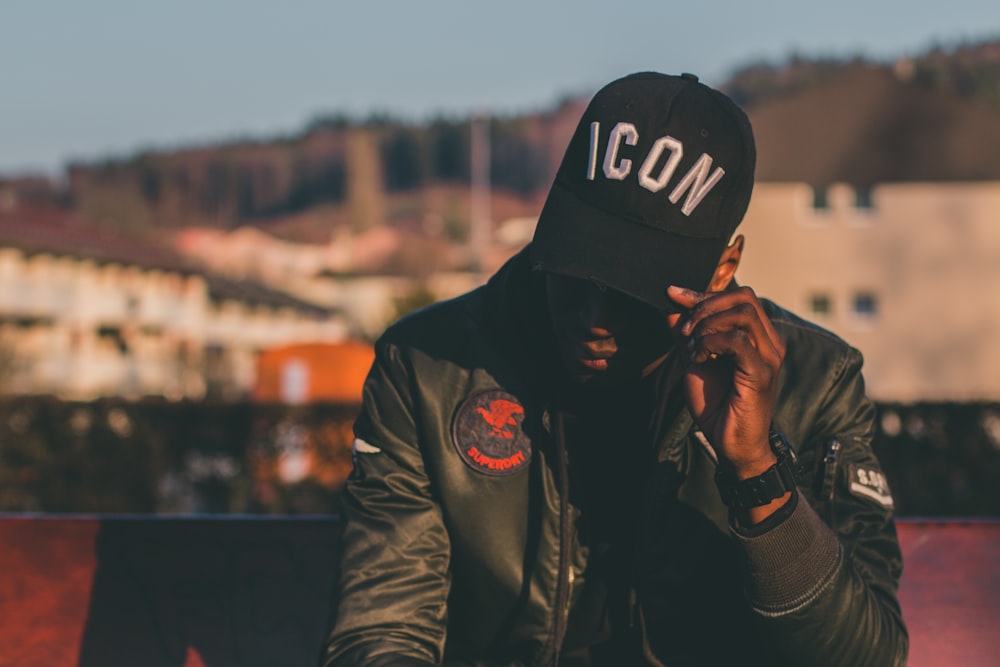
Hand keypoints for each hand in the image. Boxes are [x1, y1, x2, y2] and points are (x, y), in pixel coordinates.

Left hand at [666, 285, 785, 479]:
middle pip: (744, 297)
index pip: (737, 296)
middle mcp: (769, 342)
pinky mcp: (762, 373)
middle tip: (684, 330)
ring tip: (692, 348)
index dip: (703, 293)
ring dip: (708, 324)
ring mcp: (769, 356)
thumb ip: (686, 334)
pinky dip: (712, 343)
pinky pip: (739, 341)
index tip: (673, 295)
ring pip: (743, 313)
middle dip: (705, 305)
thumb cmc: (716, 405)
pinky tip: (700, 358)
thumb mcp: (695, 361)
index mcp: (757, 336)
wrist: (730, 445)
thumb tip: (670, 304)